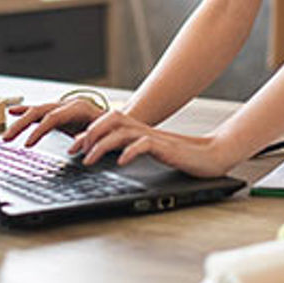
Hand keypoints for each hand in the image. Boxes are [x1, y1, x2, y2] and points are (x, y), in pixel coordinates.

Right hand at [2, 97, 106, 147]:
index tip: (27, 145)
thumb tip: (77, 146)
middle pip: (39, 111)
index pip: (52, 118)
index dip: (38, 131)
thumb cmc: (114, 132)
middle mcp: (69, 105)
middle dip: (21, 125)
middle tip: (7, 139)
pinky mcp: (61, 113)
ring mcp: (63, 108)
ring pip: (37, 111)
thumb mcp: (105, 136)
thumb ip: (90, 139)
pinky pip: (40, 112)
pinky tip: (13, 112)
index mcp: (79, 109)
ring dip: (20, 122)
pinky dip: (26, 112)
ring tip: (6, 135)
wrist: (122, 124)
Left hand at [73, 113, 231, 177]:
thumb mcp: (150, 154)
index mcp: (137, 131)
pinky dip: (130, 152)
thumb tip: (110, 158)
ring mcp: (154, 137)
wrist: (211, 156)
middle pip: (110, 119)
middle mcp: (142, 130)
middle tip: (75, 150)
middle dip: (89, 134)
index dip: (87, 133)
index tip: (71, 147)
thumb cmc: (181, 157)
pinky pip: (144, 144)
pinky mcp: (166, 148)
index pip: (106, 123)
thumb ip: (131, 151)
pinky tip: (121, 163)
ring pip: (122, 132)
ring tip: (90, 159)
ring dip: (102, 145)